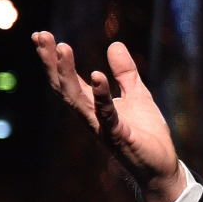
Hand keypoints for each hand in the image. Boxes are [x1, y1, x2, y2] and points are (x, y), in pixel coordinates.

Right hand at [32, 32, 185, 201]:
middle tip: (42, 36)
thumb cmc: (146, 134)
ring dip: (68, 74)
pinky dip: (101, 94)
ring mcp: (102, 126)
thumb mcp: (137, 95)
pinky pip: (106, 113)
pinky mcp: (119, 135)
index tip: (43, 35)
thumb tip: (114, 44)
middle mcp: (91, 116)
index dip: (55, 59)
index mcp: (93, 106)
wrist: (160, 166)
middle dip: (52, 62)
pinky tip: (97, 75)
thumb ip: (125, 73)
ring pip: (77, 99)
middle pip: (64, 86)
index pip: (68, 79)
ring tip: (62, 48)